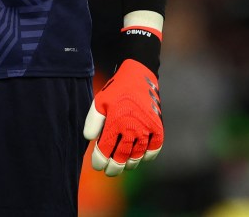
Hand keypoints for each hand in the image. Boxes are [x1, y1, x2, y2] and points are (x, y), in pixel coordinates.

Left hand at [83, 59, 162, 176]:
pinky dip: (147, 157)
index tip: (97, 165)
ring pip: (137, 156)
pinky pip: (153, 150)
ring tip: (123, 166)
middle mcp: (132, 128)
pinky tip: (140, 158)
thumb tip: (90, 140)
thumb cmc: (117, 90)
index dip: (100, 161)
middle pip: (121, 157)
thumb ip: (93, 121)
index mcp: (115, 122)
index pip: (105, 150)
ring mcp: (147, 129)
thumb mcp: (100, 101)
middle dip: (114, 168)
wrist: (140, 75)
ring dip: (129, 164)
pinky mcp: (158, 128)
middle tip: (109, 172)